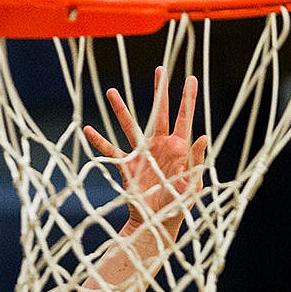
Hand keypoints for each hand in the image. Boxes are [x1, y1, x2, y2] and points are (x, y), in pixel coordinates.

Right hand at [83, 68, 206, 236]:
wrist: (158, 223)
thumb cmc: (179, 205)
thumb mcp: (191, 183)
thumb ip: (196, 160)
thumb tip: (203, 136)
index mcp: (179, 148)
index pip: (185, 117)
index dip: (188, 99)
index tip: (191, 78)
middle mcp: (160, 146)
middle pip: (160, 113)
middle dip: (160, 92)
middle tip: (160, 69)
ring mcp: (142, 154)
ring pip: (130, 126)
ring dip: (120, 110)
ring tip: (110, 92)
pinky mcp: (127, 166)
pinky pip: (110, 151)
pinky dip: (98, 141)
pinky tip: (88, 130)